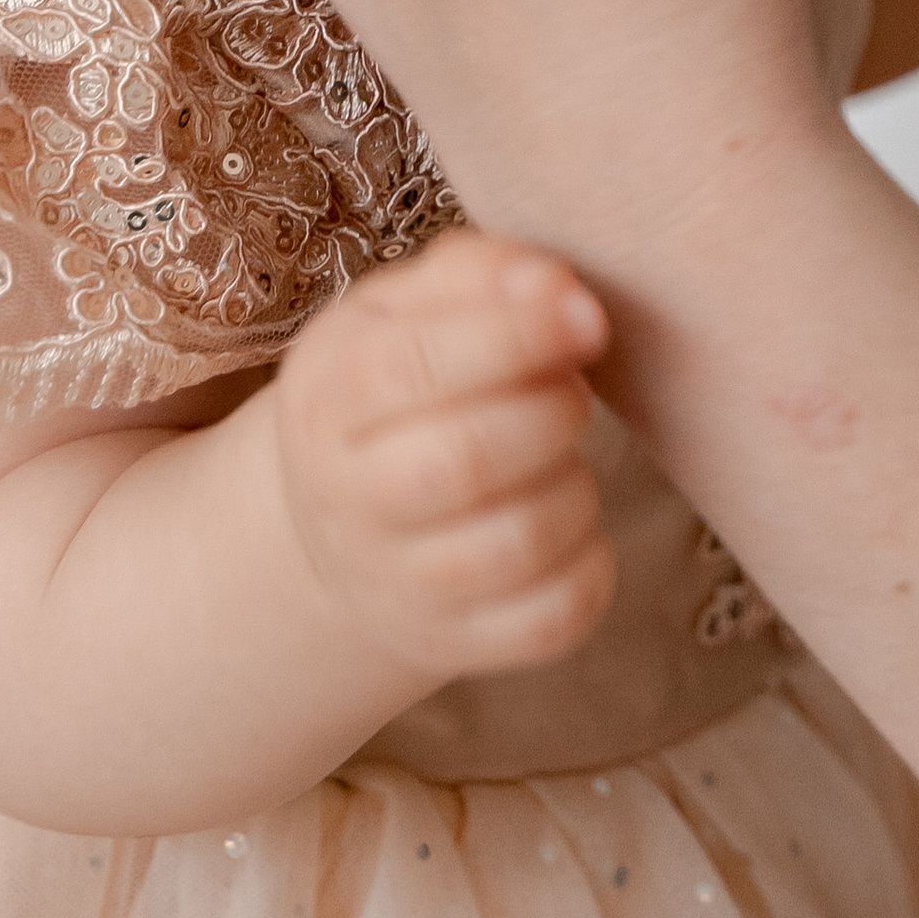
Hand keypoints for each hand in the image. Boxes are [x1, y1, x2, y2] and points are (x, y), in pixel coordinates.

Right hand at [274, 232, 616, 679]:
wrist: (345, 519)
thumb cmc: (401, 385)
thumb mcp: (408, 307)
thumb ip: (480, 273)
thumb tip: (559, 289)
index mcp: (329, 394)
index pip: (410, 366)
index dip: (516, 336)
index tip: (588, 318)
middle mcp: (346, 498)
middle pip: (464, 460)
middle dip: (551, 412)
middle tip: (570, 390)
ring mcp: (396, 584)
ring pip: (516, 545)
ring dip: (574, 488)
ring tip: (562, 458)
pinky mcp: (453, 644)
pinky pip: (549, 621)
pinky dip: (589, 568)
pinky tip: (572, 528)